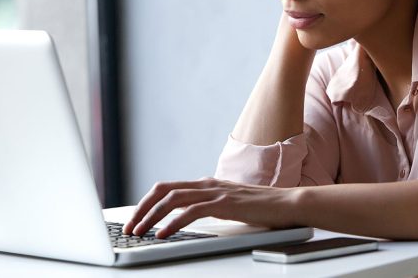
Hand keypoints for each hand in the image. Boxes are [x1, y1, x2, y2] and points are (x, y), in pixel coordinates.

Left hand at [122, 177, 301, 237]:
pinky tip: (163, 234)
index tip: (135, 219)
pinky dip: (173, 222)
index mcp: (206, 183)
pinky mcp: (225, 203)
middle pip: (163, 190)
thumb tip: (188, 218)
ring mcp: (216, 192)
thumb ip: (210, 206)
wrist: (287, 204)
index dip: (147, 203)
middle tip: (129, 227)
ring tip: (139, 232)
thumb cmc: (261, 207)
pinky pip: (191, 211)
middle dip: (142, 208)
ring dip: (151, 216)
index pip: (168, 188)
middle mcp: (207, 184)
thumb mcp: (229, 205)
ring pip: (173, 199)